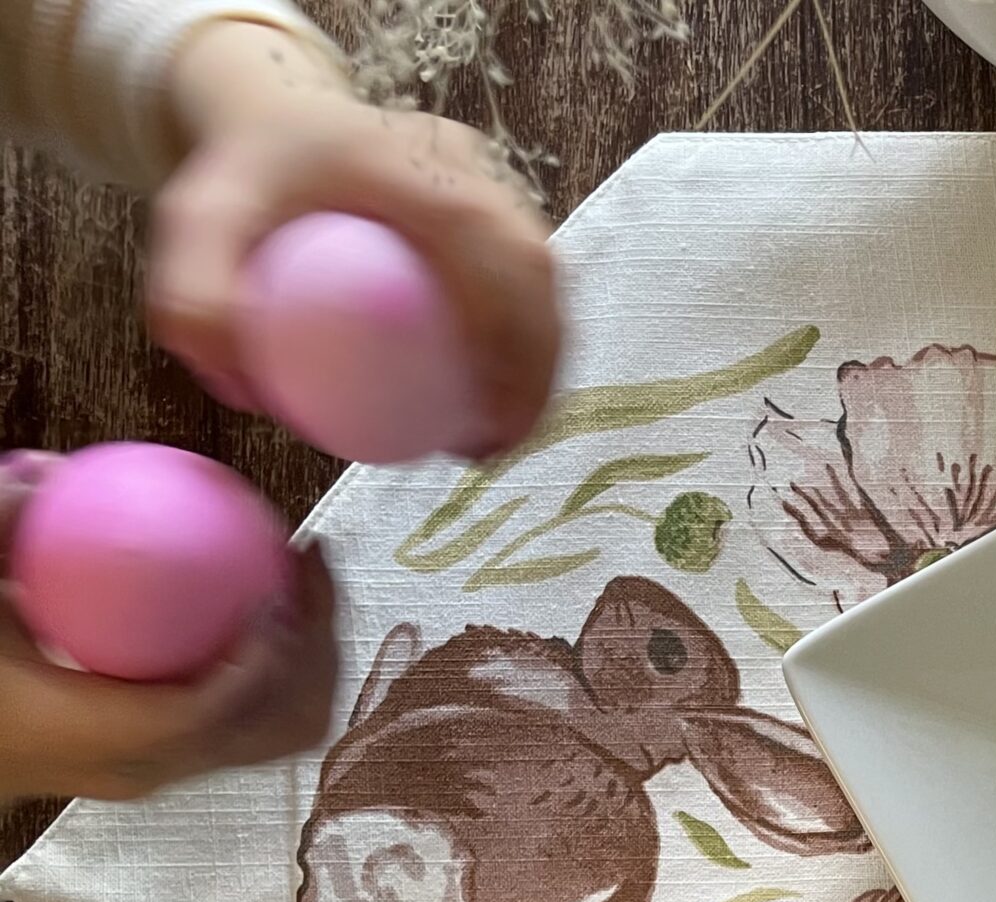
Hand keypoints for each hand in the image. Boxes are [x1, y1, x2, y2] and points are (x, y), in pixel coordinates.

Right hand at [0, 454, 338, 803]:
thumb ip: (3, 535)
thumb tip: (47, 472)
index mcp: (104, 735)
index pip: (208, 712)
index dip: (260, 663)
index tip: (275, 595)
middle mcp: (153, 765)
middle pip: (275, 728)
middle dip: (315, 652)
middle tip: (309, 567)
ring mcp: (174, 770)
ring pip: (278, 731)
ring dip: (308, 659)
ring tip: (305, 579)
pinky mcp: (181, 760)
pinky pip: (254, 718)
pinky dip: (278, 667)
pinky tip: (264, 597)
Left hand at [146, 21, 559, 455]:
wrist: (277, 112)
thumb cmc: (245, 175)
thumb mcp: (197, 222)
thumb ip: (195, 298)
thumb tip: (248, 392)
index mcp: (415, 164)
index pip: (495, 258)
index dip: (509, 348)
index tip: (480, 424)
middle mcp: (469, 166)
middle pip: (539, 274)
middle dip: (537, 370)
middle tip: (496, 444)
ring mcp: (493, 180)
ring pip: (549, 278)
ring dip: (543, 359)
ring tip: (501, 430)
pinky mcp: (500, 201)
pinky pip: (535, 277)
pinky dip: (531, 338)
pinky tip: (504, 390)